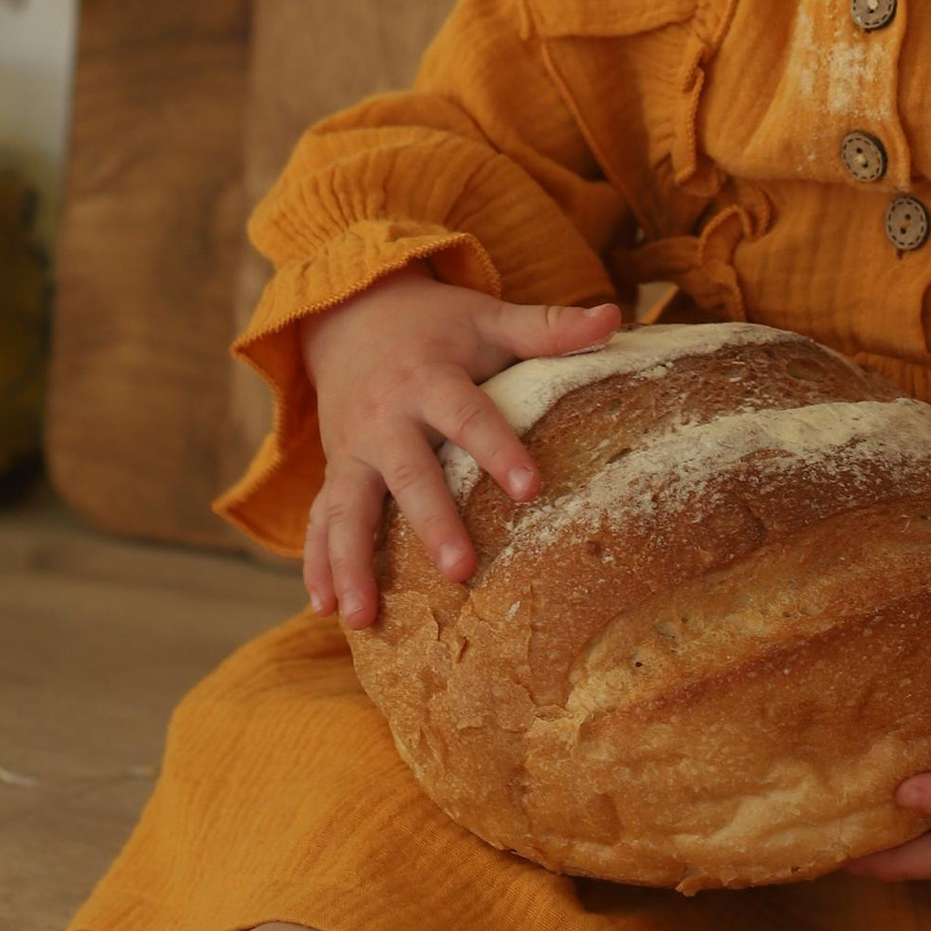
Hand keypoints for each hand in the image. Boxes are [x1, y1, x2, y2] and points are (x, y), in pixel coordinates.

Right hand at [301, 270, 620, 630]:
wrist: (352, 313)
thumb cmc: (438, 325)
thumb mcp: (488, 318)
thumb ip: (547, 327)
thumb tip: (613, 315)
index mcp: (428, 378)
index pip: (467, 415)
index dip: (499, 450)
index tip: (531, 488)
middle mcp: (384, 419)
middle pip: (407, 474)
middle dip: (431, 523)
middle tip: (460, 570)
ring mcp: (352, 450)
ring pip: (347, 508)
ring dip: (351, 562)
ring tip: (362, 617)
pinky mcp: (334, 471)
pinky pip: (319, 519)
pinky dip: (317, 563)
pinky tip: (325, 608)